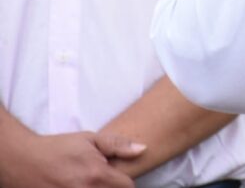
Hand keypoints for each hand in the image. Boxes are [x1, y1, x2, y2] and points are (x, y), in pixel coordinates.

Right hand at [0, 129, 143, 187]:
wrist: (23, 160)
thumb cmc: (58, 148)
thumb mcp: (89, 139)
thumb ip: (118, 145)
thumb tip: (143, 149)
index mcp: (97, 175)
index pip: (128, 187)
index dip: (125, 181)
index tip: (117, 176)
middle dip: (113, 187)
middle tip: (103, 179)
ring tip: (90, 182)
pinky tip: (79, 185)